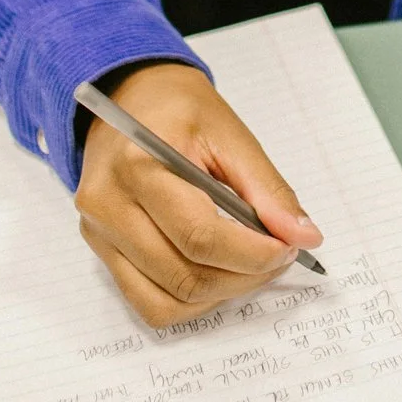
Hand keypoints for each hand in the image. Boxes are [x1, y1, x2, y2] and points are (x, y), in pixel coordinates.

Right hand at [74, 63, 322, 326]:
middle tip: (278, 256)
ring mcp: (99, 232)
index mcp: (140, 164)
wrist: (128, 97)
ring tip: (249, 265)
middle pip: (184, 275)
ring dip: (221, 294)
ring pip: (167, 301)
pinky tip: (216, 273)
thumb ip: (267, 189)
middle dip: (244, 277)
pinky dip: (189, 302)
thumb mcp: (230, 133)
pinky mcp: (101, 250)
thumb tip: (303, 237)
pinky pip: (148, 303)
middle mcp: (109, 204)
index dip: (253, 253)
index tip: (288, 248)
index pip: (199, 235)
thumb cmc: (180, 110)